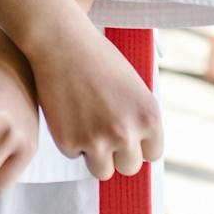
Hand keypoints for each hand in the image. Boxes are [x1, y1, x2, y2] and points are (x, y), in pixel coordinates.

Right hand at [27, 22, 162, 180]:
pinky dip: (69, 139)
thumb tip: (137, 150)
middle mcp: (127, 133)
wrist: (60, 42)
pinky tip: (67, 112)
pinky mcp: (69, 142)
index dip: (138, 144)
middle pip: (129, 167)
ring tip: (85, 124)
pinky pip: (74, 154)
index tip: (126, 133)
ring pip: (102, 170)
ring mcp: (97, 140)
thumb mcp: (134, 87)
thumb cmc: (97, 58)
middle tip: (102, 129)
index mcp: (149, 118)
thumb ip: (139, 119)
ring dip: (94, 154)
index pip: (152, 154)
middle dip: (116, 153)